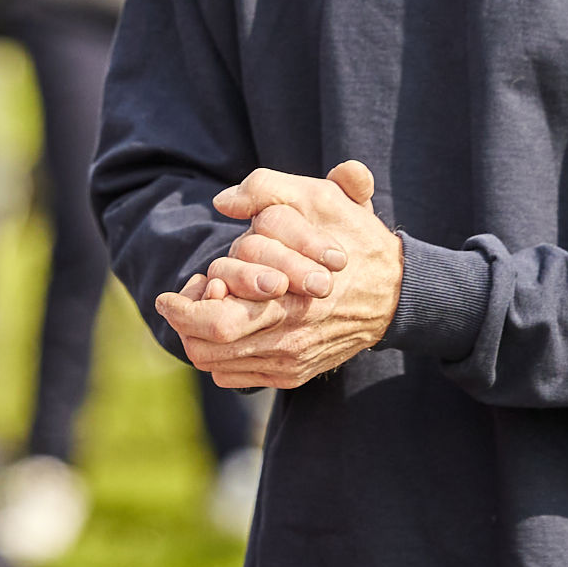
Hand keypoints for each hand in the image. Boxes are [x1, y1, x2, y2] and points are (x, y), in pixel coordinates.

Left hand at [153, 161, 403, 390]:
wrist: (397, 295)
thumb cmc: (355, 240)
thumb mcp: (323, 200)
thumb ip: (270, 189)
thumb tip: (223, 200)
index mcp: (292, 301)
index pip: (219, 322)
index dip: (184, 308)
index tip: (170, 291)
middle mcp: (289, 338)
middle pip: (211, 348)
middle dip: (184, 325)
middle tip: (174, 302)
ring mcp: (291, 361)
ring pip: (218, 364)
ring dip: (197, 339)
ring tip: (195, 312)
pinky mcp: (293, 374)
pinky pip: (237, 376)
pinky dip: (219, 356)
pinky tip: (221, 330)